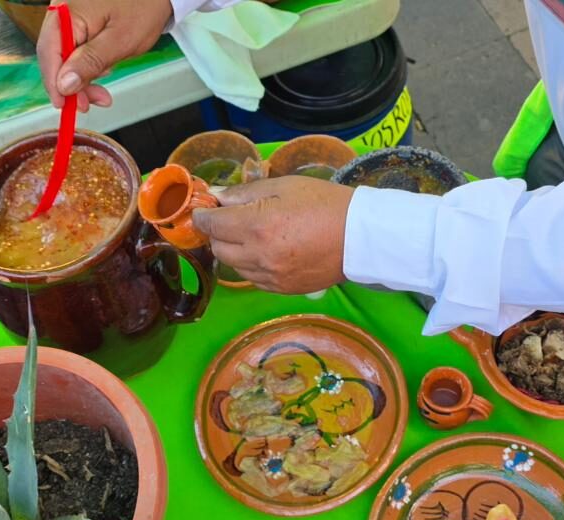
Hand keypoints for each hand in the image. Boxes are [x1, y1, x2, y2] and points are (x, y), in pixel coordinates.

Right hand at [36, 0, 172, 111]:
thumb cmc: (144, 5)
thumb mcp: (121, 40)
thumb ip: (91, 62)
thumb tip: (65, 84)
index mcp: (68, 12)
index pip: (49, 54)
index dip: (54, 84)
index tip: (64, 105)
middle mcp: (62, 11)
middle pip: (54, 56)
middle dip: (70, 85)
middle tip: (88, 103)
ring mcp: (69, 15)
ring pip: (64, 55)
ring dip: (80, 77)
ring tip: (100, 91)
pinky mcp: (79, 20)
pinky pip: (74, 47)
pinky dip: (85, 64)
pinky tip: (100, 70)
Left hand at [192, 176, 353, 293]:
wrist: (361, 237)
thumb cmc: (325, 203)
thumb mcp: (284, 187)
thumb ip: (246, 192)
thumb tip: (217, 197)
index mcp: (257, 225)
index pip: (211, 225)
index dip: (203, 216)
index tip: (203, 210)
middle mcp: (258, 255)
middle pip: (218, 247)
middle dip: (218, 232)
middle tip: (230, 219)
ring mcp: (270, 276)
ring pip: (233, 266)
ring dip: (233, 250)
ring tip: (251, 235)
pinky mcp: (281, 289)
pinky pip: (252, 278)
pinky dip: (251, 265)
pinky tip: (266, 251)